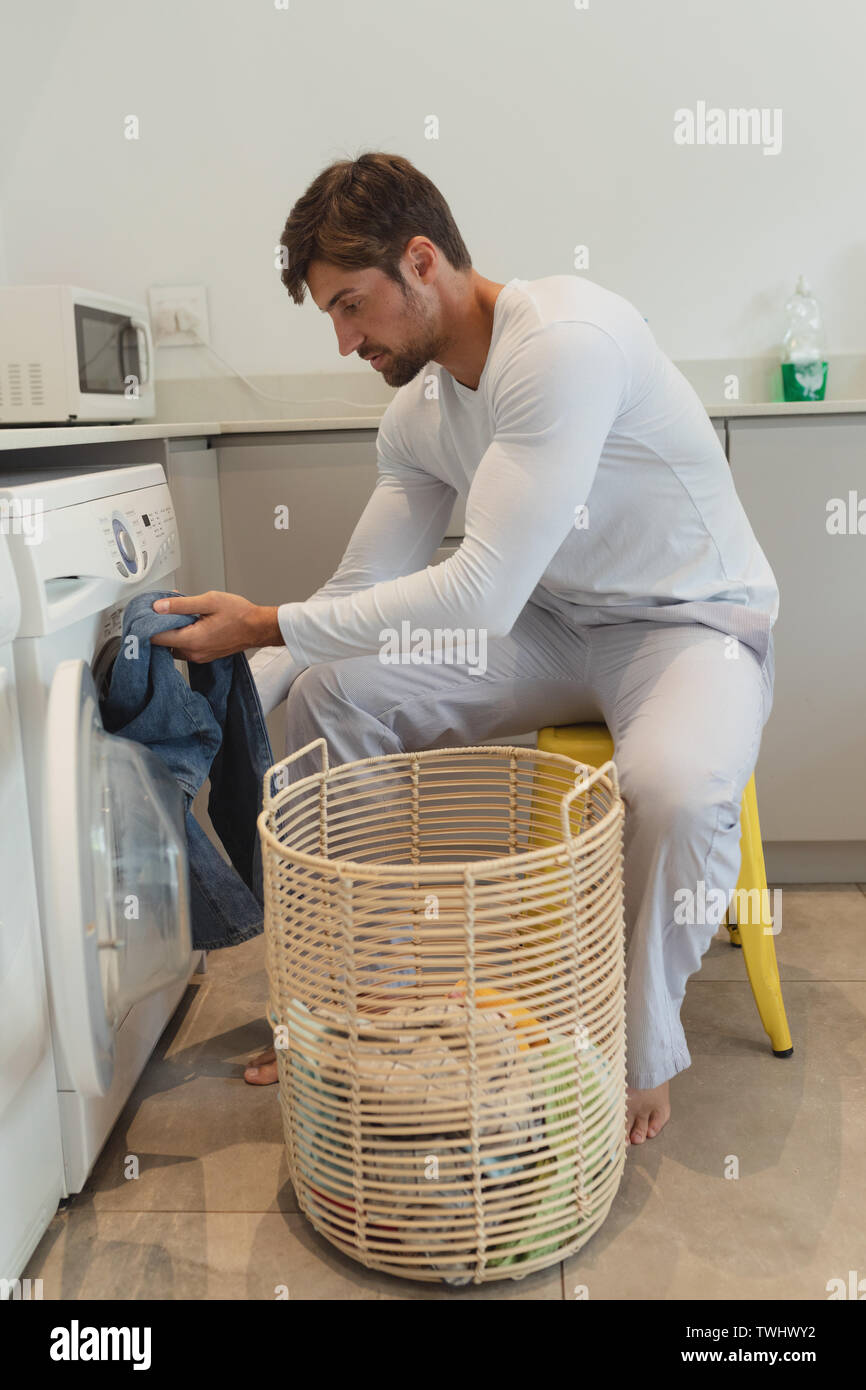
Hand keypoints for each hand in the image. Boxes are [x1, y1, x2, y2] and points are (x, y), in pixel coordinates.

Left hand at [149, 591, 282, 662]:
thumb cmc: (239, 614)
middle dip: (159, 625)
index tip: (145, 613)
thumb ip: (181, 604)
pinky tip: (188, 621)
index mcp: (192, 640)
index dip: (148, 624)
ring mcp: (198, 656)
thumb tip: (159, 606)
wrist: (258, 628)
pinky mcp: (203, 656)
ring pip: (172, 645)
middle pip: (163, 642)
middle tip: (161, 608)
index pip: (157, 637)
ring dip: (171, 630)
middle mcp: (193, 652)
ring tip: (177, 613)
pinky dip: (181, 635)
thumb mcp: (209, 601)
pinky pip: (184, 647)